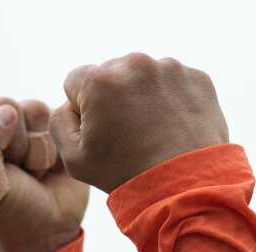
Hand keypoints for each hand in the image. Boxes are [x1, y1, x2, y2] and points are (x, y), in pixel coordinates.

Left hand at [0, 97, 88, 251]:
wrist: (47, 227)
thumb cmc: (8, 209)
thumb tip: (7, 111)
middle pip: (3, 105)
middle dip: (15, 144)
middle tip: (14, 172)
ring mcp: (13, 124)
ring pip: (30, 109)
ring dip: (35, 148)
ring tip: (30, 171)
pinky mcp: (42, 126)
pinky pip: (53, 116)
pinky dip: (51, 146)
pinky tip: (45, 166)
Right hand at [49, 53, 229, 192]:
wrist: (184, 185)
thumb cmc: (124, 173)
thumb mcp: (73, 158)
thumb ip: (58, 122)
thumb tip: (68, 105)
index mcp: (100, 80)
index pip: (74, 81)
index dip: (80, 108)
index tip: (97, 130)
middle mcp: (135, 63)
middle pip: (110, 74)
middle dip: (112, 98)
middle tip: (125, 134)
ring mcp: (170, 68)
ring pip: (142, 77)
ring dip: (140, 97)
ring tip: (150, 132)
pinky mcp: (198, 77)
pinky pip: (172, 83)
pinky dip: (169, 100)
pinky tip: (171, 128)